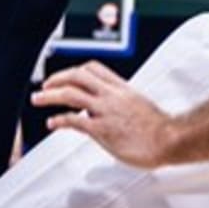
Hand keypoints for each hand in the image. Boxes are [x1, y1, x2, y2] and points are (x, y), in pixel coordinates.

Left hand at [32, 63, 177, 168]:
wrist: (171, 139)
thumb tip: (111, 112)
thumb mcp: (139, 106)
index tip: (65, 76)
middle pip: (78, 75)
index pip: (94, 68)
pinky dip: (59, 120)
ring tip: (37, 99)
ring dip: (50, 95)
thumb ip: (122, 105)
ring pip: (71, 94)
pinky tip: (52, 124)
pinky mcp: (103, 129)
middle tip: (45, 86)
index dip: (75, 70)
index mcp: (122, 88)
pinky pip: (75, 121)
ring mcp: (106, 111)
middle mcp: (112, 95)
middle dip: (57, 78)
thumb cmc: (160, 129)